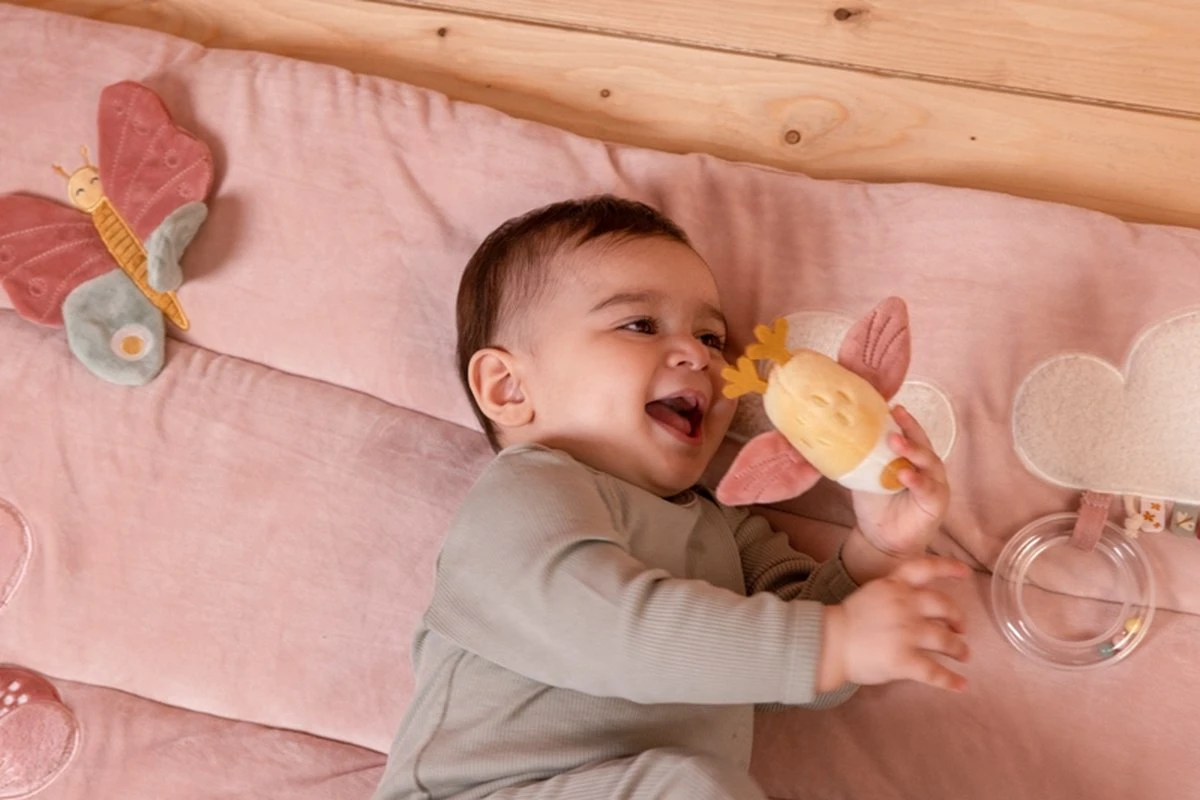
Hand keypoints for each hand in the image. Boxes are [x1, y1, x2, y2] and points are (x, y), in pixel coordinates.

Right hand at [817, 557, 970, 692]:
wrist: (828, 643)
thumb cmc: (848, 621)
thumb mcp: (872, 593)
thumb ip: (896, 592)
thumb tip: (921, 604)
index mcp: (894, 586)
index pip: (925, 568)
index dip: (948, 568)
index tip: (966, 573)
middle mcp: (905, 606)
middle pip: (944, 607)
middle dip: (957, 618)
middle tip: (961, 629)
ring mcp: (906, 633)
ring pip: (945, 640)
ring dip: (958, 649)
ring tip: (963, 654)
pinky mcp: (903, 660)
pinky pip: (934, 672)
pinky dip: (951, 680)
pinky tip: (961, 685)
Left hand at [852, 405, 949, 558]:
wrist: (880, 539)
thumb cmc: (876, 504)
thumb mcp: (865, 475)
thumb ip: (860, 457)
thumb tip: (834, 433)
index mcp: (911, 457)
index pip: (910, 433)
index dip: (903, 420)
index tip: (891, 406)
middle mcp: (927, 466)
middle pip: (922, 442)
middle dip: (909, 429)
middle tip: (895, 416)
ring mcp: (935, 483)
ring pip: (928, 462)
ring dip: (913, 451)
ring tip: (896, 443)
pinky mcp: (936, 502)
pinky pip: (928, 488)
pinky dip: (917, 480)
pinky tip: (905, 474)